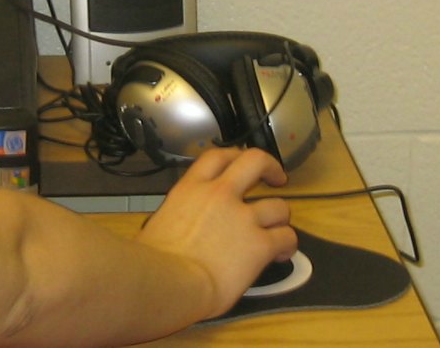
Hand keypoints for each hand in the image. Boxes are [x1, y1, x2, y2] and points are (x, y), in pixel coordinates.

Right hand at [134, 148, 297, 317]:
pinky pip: (286, 237)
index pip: (216, 157)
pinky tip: (281, 254)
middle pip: (254, 161)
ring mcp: (243, 218)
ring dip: (281, 217)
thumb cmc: (151, 263)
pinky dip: (287, 245)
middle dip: (270, 166)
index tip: (239, 164)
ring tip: (277, 230)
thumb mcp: (157, 226)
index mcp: (190, 190)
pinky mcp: (260, 244)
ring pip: (279, 206)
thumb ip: (175, 220)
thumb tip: (175, 233)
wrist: (168, 283)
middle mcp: (220, 196)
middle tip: (276, 178)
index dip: (233, 156)